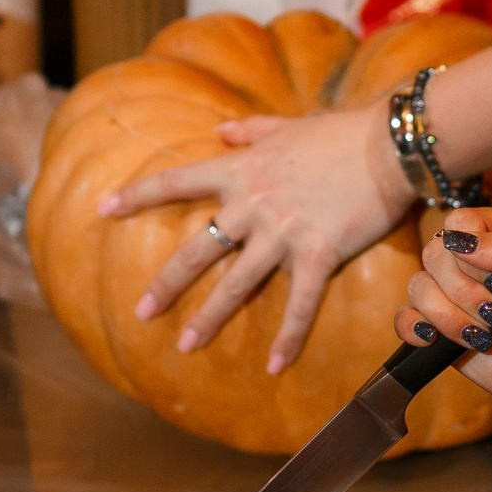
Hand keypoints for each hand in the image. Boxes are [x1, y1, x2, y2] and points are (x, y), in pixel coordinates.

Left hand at [97, 104, 412, 371]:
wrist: (388, 145)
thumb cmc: (338, 133)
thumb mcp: (286, 126)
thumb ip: (249, 132)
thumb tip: (221, 130)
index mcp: (241, 170)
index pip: (176, 181)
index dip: (137, 196)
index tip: (103, 210)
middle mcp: (252, 205)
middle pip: (197, 249)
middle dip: (166, 283)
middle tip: (142, 312)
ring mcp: (282, 233)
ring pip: (235, 284)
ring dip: (209, 317)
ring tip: (187, 345)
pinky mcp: (317, 254)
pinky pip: (298, 305)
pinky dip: (287, 338)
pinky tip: (273, 366)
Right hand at [396, 211, 491, 426]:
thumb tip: (463, 243)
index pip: (459, 222)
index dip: (469, 251)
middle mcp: (478, 263)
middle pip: (434, 255)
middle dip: (463, 291)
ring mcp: (460, 300)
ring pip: (419, 288)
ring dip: (446, 316)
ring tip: (485, 335)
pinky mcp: (448, 333)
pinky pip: (408, 319)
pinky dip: (413, 328)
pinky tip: (434, 340)